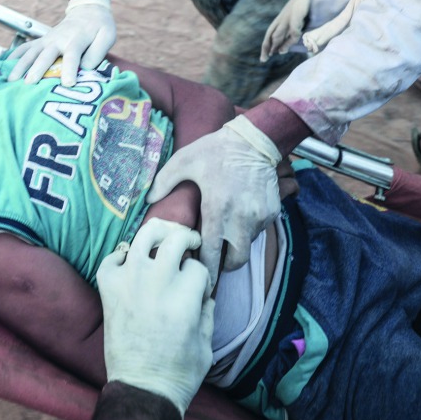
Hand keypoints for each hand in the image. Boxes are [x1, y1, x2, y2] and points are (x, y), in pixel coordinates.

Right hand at [6, 0, 115, 85]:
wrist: (87, 11)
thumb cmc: (100, 27)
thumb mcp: (107, 36)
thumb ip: (98, 52)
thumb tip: (86, 69)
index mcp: (76, 40)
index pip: (73, 56)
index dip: (70, 69)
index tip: (68, 84)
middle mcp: (58, 40)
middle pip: (46, 55)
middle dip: (37, 69)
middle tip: (29, 84)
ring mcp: (47, 40)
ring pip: (31, 53)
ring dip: (20, 65)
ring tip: (11, 80)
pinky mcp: (41, 41)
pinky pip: (25, 48)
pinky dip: (14, 57)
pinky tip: (4, 67)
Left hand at [96, 219, 213, 417]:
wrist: (142, 387)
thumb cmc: (179, 371)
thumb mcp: (207, 343)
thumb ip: (208, 311)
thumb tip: (205, 292)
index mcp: (184, 297)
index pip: (198, 265)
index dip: (202, 274)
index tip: (200, 284)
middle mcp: (156, 282)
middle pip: (175, 238)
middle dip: (187, 239)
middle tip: (189, 243)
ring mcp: (128, 281)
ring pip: (144, 235)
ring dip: (158, 234)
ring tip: (163, 240)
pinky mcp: (108, 287)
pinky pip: (114, 256)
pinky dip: (123, 256)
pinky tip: (132, 265)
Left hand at [146, 115, 280, 285]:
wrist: (253, 140)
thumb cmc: (215, 150)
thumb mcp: (184, 160)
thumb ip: (164, 181)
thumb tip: (148, 199)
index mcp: (216, 209)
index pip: (212, 254)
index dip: (206, 270)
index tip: (201, 279)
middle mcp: (240, 218)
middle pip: (235, 261)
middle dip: (225, 265)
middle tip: (215, 260)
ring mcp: (258, 217)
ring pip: (247, 246)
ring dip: (236, 246)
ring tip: (226, 236)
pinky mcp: (271, 212)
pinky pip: (258, 230)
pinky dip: (249, 230)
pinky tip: (240, 216)